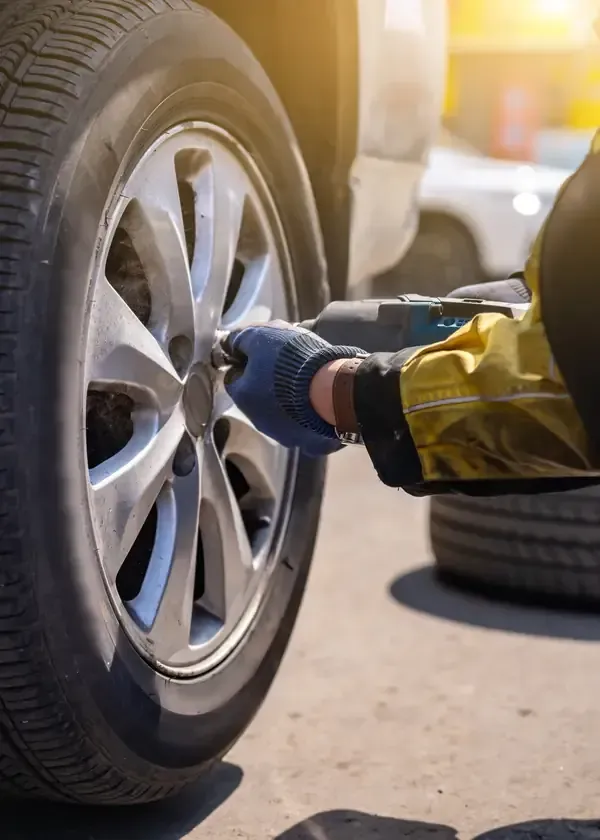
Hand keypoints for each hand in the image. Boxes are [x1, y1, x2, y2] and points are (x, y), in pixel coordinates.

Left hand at [223, 321, 362, 456]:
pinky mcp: (308, 442)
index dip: (245, 362)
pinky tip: (318, 399)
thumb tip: (228, 343)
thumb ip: (240, 339)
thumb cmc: (292, 360)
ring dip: (287, 399)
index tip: (259, 352)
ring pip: (280, 413)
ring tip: (305, 381)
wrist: (333, 388)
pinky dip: (307, 413)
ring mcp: (284, 434)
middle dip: (267, 382)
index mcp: (243, 395)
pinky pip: (304, 425)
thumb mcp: (260, 336)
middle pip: (257, 397)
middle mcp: (259, 421)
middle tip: (285, 365)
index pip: (234, 378)